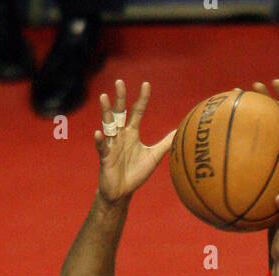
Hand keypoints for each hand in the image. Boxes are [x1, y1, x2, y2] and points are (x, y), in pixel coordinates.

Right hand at [94, 79, 175, 203]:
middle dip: (120, 98)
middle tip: (120, 82)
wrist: (122, 192)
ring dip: (106, 112)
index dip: (142, 99)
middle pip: (120, 112)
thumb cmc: (136, 173)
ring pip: (108, 125)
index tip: (146, 84)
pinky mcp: (105, 157)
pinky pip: (102, 147)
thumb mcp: (153, 157)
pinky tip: (99, 133)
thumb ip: (165, 144)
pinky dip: (100, 141)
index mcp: (132, 133)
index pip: (137, 111)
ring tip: (104, 97)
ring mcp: (111, 144)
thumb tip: (179, 133)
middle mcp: (120, 135)